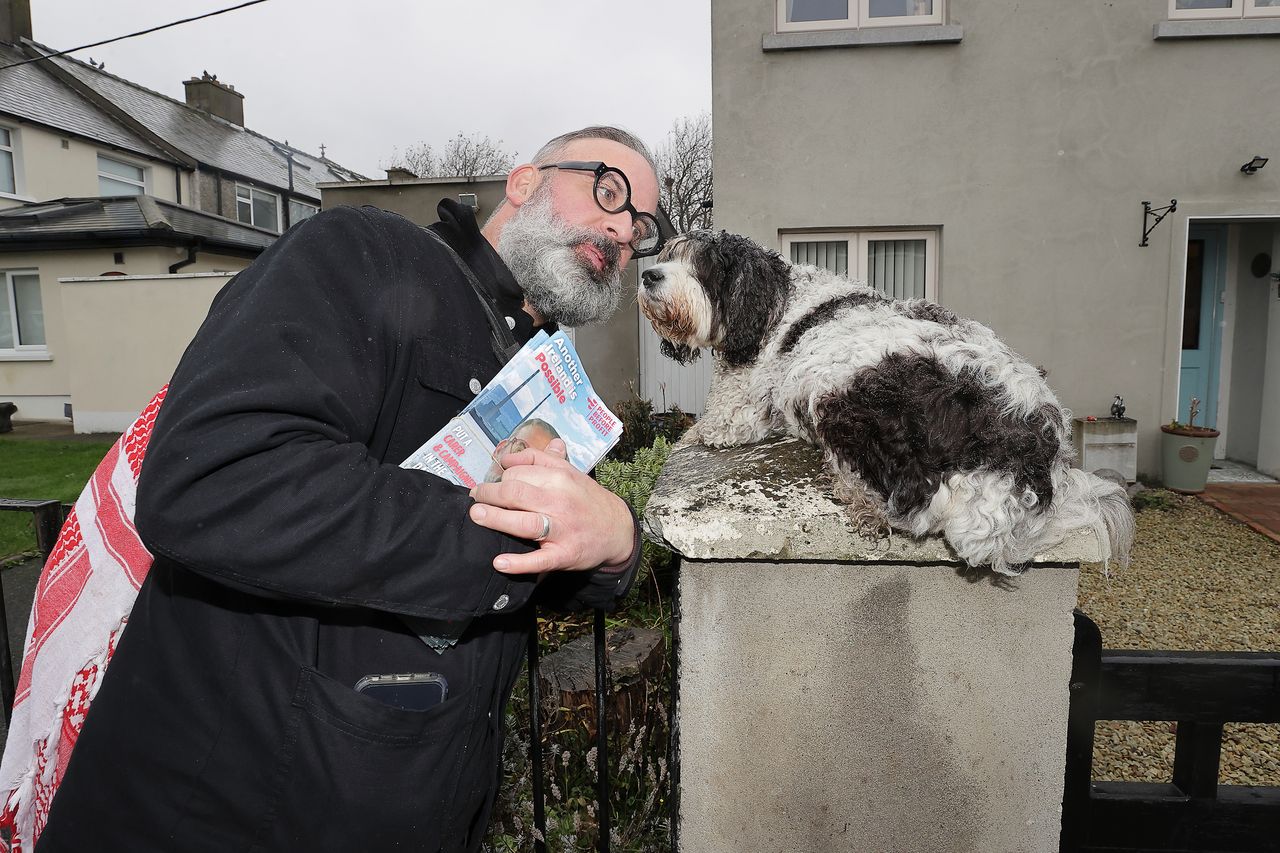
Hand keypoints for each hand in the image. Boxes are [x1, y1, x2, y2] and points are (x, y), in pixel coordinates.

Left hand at [467, 439, 634, 574]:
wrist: (617, 529)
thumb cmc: (586, 499)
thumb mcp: (569, 471)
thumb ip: (539, 459)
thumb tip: (508, 455)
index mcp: (560, 477)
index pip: (518, 473)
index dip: (500, 478)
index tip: (491, 485)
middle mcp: (560, 501)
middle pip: (516, 493)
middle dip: (489, 494)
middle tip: (475, 499)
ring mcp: (562, 529)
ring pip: (524, 523)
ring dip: (496, 519)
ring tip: (477, 516)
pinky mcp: (564, 554)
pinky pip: (540, 560)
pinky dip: (519, 563)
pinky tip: (499, 562)